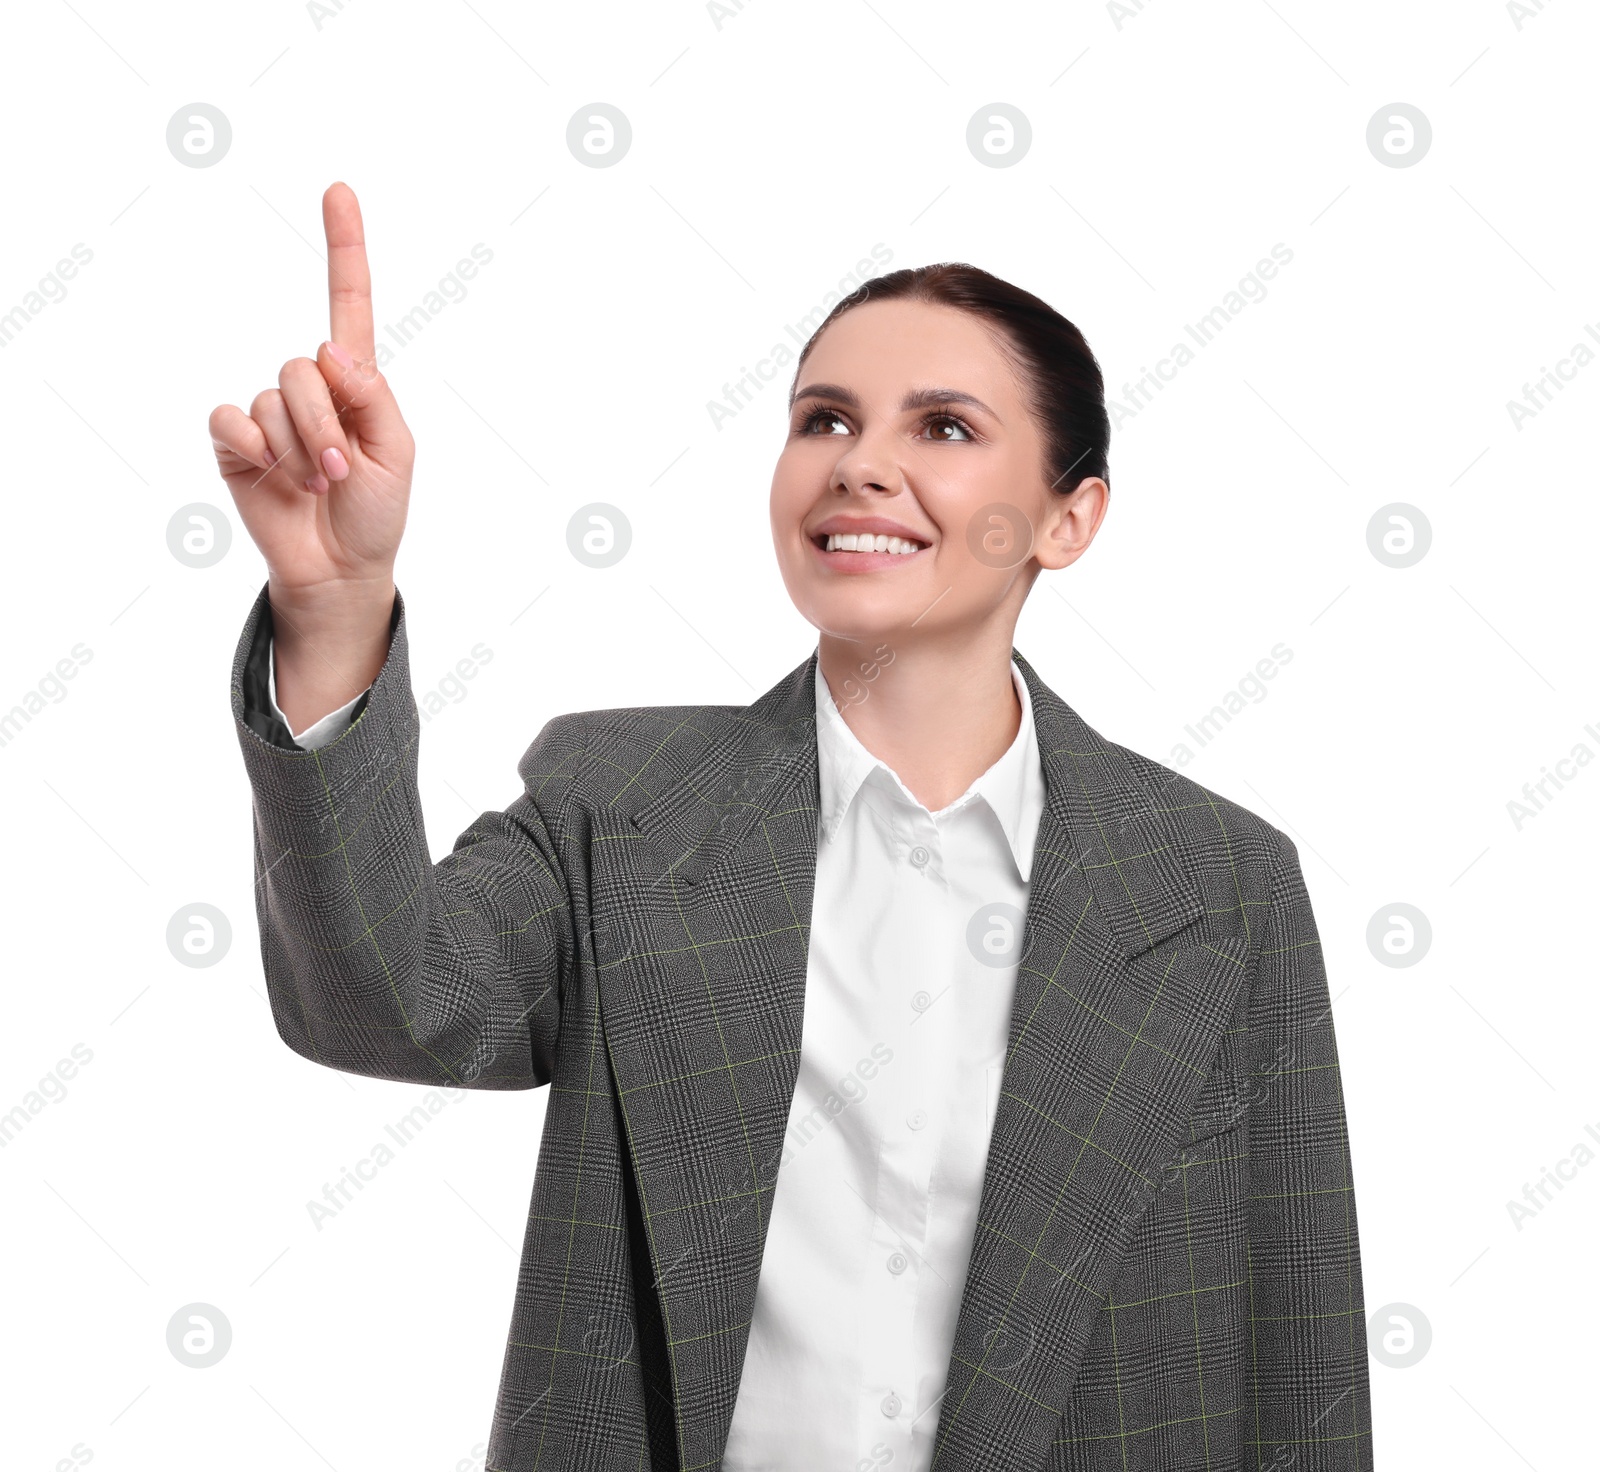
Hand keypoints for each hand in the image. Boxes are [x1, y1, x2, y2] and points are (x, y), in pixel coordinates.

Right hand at [209, 182, 413, 603]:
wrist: (339, 567)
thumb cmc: (375, 511)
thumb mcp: (396, 453)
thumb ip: (371, 395)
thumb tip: (330, 347)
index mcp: (355, 382)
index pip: (348, 304)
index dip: (344, 248)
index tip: (339, 190)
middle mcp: (310, 387)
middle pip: (304, 367)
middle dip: (326, 425)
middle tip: (340, 471)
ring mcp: (269, 412)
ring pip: (274, 398)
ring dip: (302, 449)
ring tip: (316, 483)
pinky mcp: (236, 440)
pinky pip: (234, 419)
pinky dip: (259, 450)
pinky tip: (274, 476)